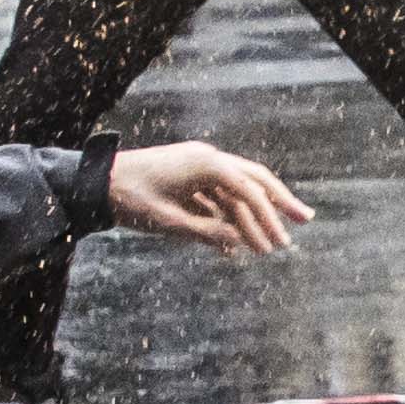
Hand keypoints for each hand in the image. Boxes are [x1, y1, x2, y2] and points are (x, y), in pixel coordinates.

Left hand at [108, 140, 314, 253]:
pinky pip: (219, 195)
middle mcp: (208, 159)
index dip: (267, 218)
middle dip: (281, 201)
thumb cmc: (131, 200)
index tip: (278, 244)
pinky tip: (239, 240)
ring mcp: (199, 165)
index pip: (249, 190)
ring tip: (277, 236)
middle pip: (255, 179)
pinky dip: (231, 215)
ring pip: (239, 187)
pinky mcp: (190, 176)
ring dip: (257, 212)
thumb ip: (208, 232)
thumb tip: (240, 244)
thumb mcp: (170, 222)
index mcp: (206, 164)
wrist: (97, 182)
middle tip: (307, 220)